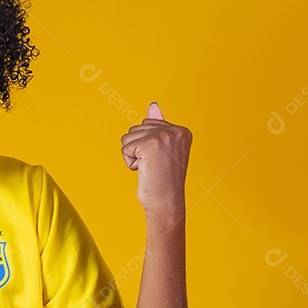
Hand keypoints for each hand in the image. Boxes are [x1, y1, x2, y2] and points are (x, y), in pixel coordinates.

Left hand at [120, 102, 192, 220]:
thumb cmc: (163, 179)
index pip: (148, 124)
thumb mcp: (163, 149)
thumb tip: (152, 105)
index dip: (147, 144)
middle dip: (138, 148)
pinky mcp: (150, 145)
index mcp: (182, 130)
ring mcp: (163, 136)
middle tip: (154, 165)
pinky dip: (129, 162)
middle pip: (136, 128)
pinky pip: (125, 148)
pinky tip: (143, 170)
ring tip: (149, 168)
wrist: (166, 202)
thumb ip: (159, 126)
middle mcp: (175, 131)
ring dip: (133, 155)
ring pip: (128, 137)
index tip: (161, 160)